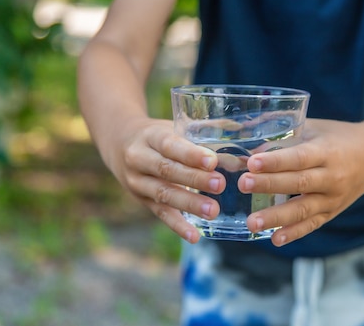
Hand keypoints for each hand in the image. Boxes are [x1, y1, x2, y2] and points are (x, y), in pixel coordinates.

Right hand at [105, 117, 225, 242]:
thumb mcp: (174, 127)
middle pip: (166, 170)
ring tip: (213, 211)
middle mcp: (139, 159)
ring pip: (163, 194)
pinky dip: (177, 225)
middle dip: (194, 179)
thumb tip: (244, 142)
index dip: (190, 154)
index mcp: (150, 136)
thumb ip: (206, 135)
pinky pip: (160, 214)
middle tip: (220, 185)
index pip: (170, 145)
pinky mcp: (141, 201)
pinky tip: (194, 236)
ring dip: (189, 204)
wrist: (119, 143)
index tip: (213, 161)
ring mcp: (137, 182)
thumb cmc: (159, 135)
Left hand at [238, 118, 363, 246]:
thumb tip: (248, 144)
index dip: (276, 161)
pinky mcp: (332, 213)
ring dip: (276, 217)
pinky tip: (275, 239)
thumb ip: (284, 134)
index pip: (299, 157)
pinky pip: (312, 224)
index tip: (252, 162)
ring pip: (303, 209)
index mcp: (326, 151)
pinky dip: (294, 232)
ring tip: (252, 222)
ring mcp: (333, 198)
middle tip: (243, 184)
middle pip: (298, 183)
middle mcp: (332, 176)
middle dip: (269, 185)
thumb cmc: (337, 138)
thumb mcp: (314, 128)